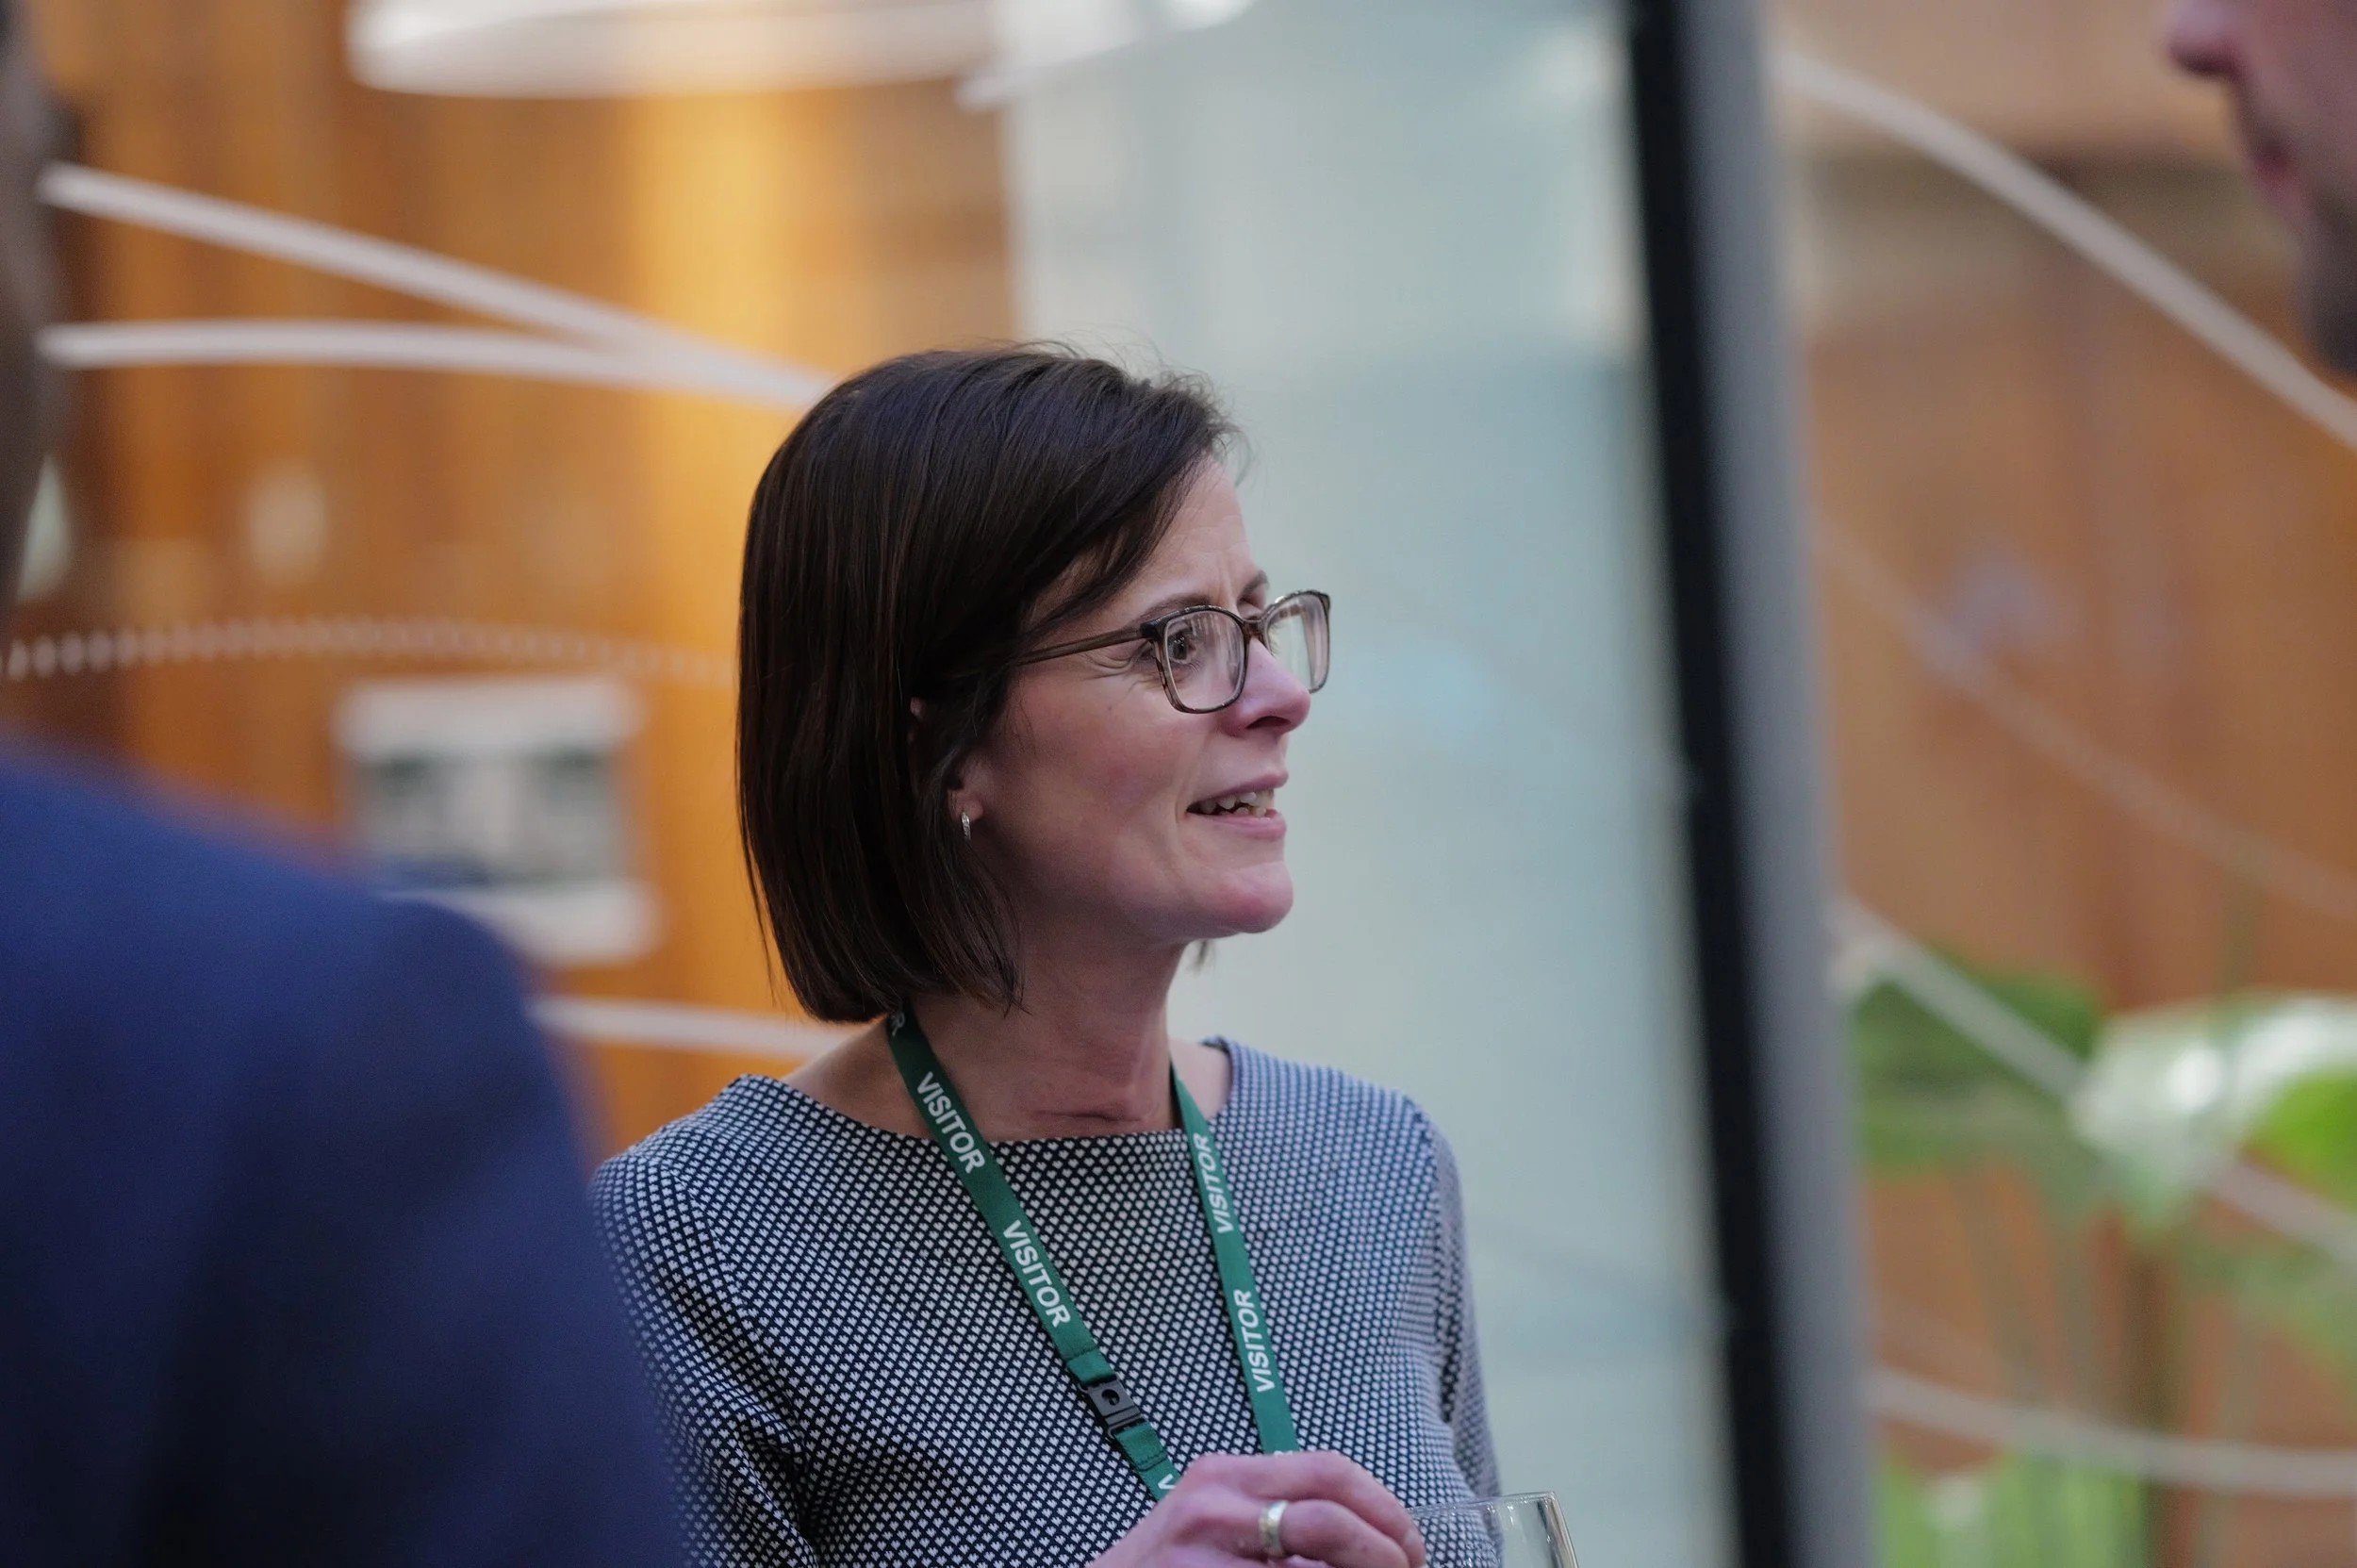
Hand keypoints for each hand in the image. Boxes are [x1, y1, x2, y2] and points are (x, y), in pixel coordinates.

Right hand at [1089, 1452, 1427, 1567]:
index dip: (1385, 1509)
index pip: (1330, 1472)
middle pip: (1331, 1521)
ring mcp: (1207, 1561)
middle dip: (1386, 1554)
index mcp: (1228, 1476)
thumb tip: (1371, 1530)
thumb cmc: (1169, 1565)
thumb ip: (1278, 1508)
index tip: (1410, 1543)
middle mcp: (1216, 1509)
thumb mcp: (1216, 1515)